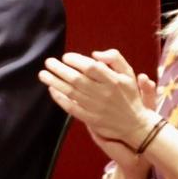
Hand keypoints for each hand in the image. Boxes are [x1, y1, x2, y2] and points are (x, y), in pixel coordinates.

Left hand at [41, 49, 158, 157]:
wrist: (134, 124)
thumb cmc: (129, 95)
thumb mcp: (128, 73)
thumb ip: (114, 58)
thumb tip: (94, 54)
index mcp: (114, 81)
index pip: (91, 67)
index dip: (76, 60)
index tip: (66, 57)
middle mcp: (104, 93)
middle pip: (77, 79)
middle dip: (59, 69)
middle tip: (49, 62)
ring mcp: (96, 107)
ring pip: (70, 92)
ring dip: (54, 82)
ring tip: (43, 74)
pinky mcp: (90, 119)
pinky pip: (71, 107)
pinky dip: (59, 98)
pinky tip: (52, 90)